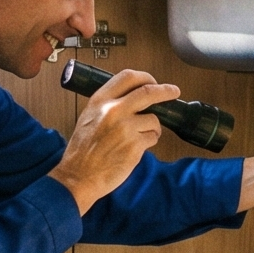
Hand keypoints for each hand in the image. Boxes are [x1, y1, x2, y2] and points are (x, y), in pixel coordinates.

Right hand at [51, 67, 178, 213]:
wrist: (78, 175)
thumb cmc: (83, 149)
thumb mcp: (89, 116)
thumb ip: (110, 104)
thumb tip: (135, 97)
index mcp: (100, 101)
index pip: (128, 77)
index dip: (146, 77)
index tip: (154, 82)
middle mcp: (113, 110)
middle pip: (148, 91)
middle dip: (166, 91)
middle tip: (174, 92)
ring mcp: (125, 128)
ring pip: (154, 119)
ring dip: (153, 128)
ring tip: (139, 137)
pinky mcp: (135, 146)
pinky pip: (152, 137)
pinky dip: (148, 142)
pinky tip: (135, 148)